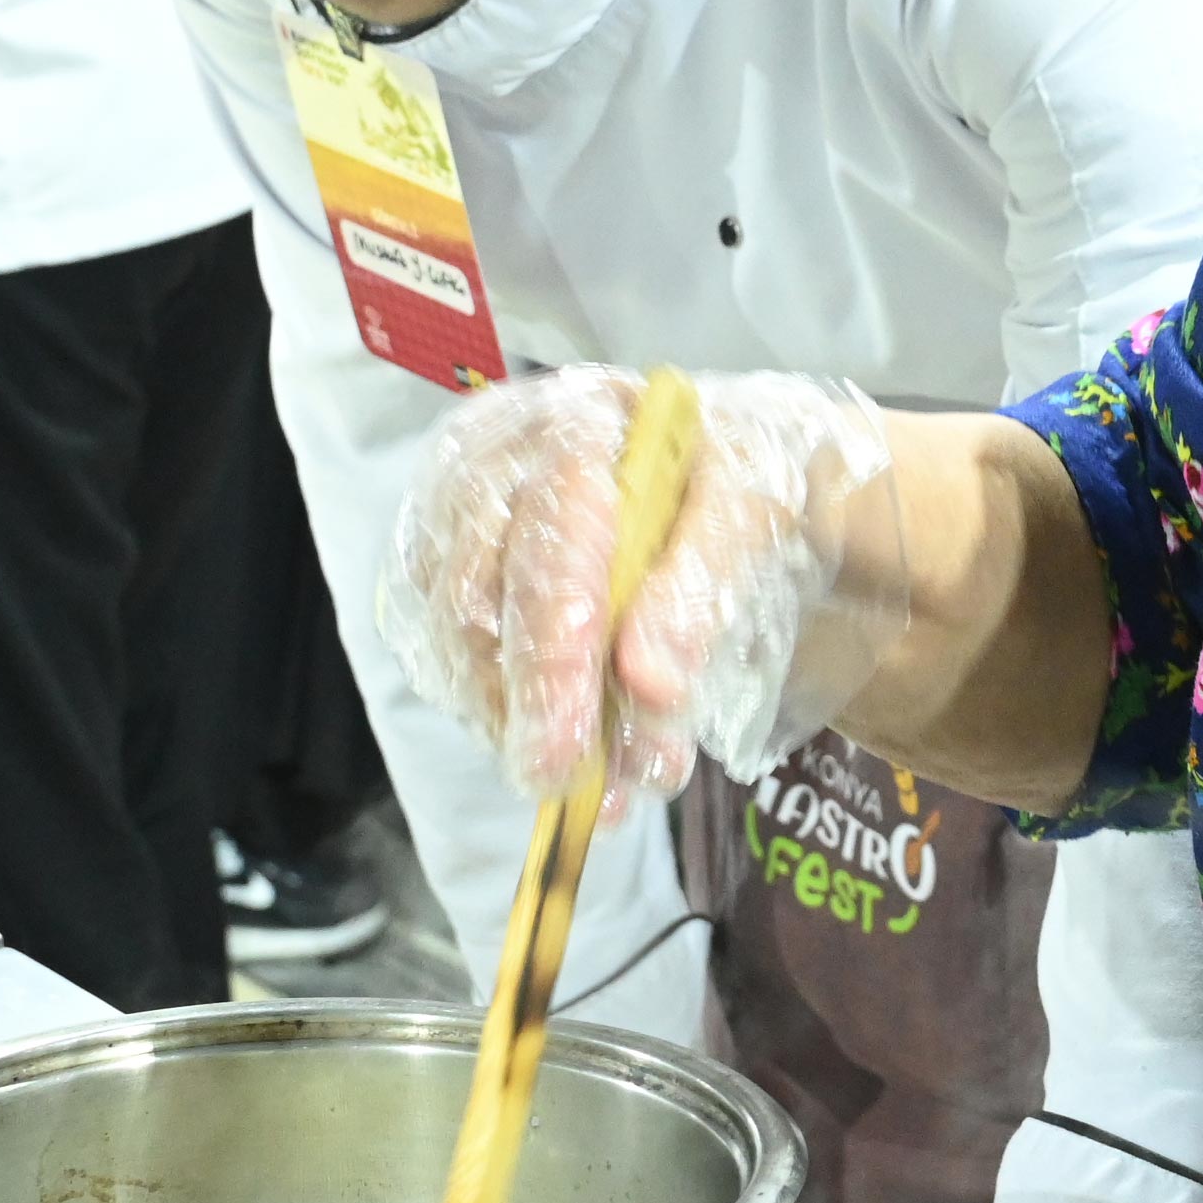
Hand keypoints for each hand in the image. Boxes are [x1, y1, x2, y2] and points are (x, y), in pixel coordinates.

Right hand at [383, 365, 910, 811]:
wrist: (716, 476)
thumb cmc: (737, 475)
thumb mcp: (756, 504)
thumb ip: (701, 583)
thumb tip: (649, 685)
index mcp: (580, 414)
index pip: (554, 521)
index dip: (565, 629)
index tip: (587, 719)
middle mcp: (498, 460)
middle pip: (483, 588)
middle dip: (534, 697)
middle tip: (567, 780)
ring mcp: (459, 520)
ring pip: (456, 639)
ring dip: (523, 727)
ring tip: (606, 789)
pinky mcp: (446, 579)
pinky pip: (448, 663)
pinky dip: (507, 725)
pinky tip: (574, 764)